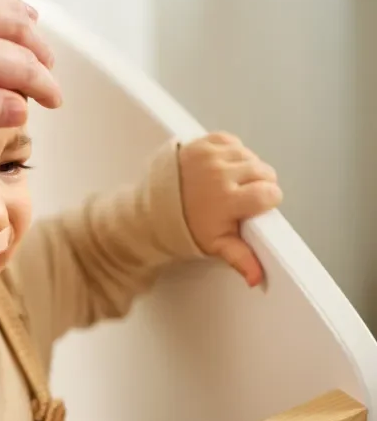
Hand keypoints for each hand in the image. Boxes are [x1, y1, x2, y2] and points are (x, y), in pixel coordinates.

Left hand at [179, 132, 282, 286]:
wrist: (151, 209)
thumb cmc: (183, 227)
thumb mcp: (214, 244)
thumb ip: (241, 258)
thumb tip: (258, 278)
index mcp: (228, 199)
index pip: (270, 193)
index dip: (266, 201)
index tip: (255, 207)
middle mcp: (221, 174)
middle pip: (264, 172)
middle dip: (258, 185)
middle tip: (239, 197)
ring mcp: (210, 155)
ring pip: (250, 156)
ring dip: (245, 168)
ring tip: (229, 183)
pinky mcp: (202, 143)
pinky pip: (232, 142)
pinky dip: (231, 153)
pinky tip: (221, 168)